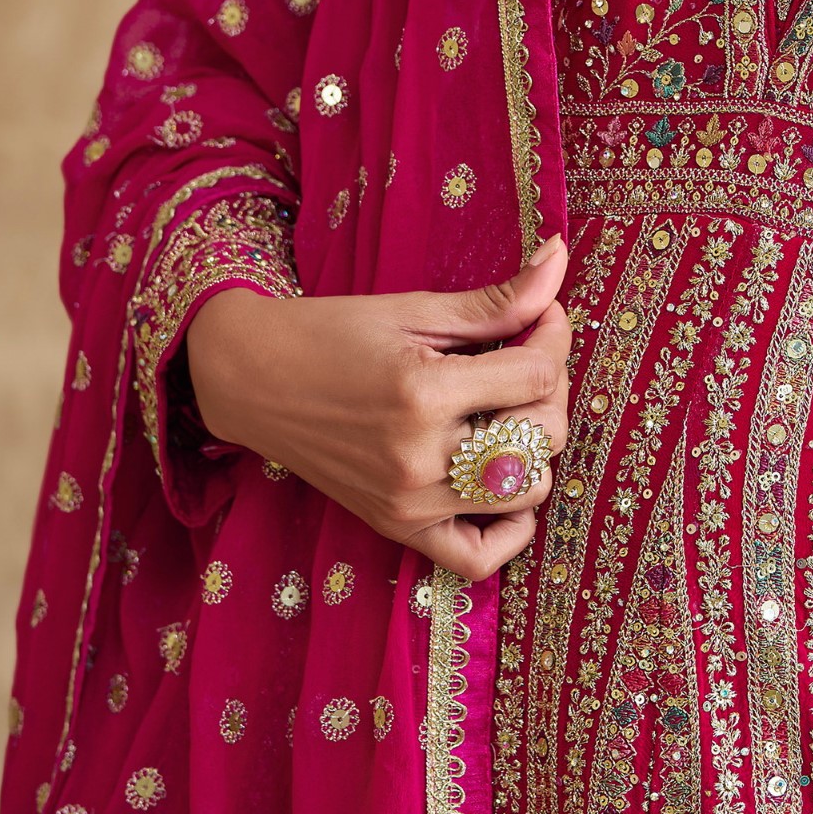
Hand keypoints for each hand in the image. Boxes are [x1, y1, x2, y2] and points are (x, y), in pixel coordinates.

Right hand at [185, 236, 571, 578]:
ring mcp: (409, 502)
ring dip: (535, 448)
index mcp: (425, 393)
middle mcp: (420, 458)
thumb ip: (497, 300)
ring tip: (508, 410)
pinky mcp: (396, 527)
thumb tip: (560, 255)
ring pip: (526, 491)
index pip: (537, 375)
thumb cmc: (332, 333)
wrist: (252, 379)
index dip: (553, 339)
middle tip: (525, 358)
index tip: (541, 319)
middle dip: (550, 389)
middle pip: (543, 435)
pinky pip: (478, 558)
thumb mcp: (415, 308)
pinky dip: (509, 528)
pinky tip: (504, 482)